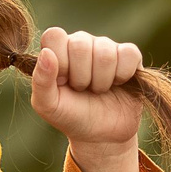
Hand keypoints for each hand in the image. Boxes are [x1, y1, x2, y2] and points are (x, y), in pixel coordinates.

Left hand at [29, 27, 144, 152]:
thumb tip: (47, 53)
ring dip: (102, 81)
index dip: (60, 61)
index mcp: (57, 49)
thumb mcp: (48, 105)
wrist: (102, 136)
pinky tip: (117, 84)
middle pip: (80, 44)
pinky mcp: (129, 55)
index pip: (54, 35)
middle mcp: (81, 43)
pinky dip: (123, 75)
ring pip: (105, 53)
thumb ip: (41, 81)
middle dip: (81, 76)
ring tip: (98, 90)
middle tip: (82, 89)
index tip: (63, 82)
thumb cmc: (71, 116)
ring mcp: (106, 46)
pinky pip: (129, 54)